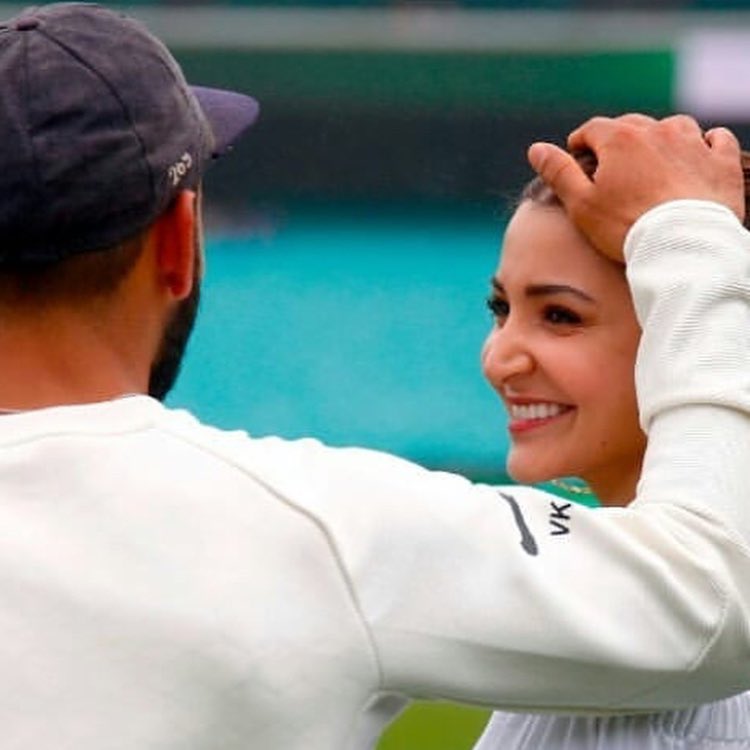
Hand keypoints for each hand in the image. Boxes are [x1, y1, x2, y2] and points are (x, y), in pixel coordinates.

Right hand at [527, 114, 743, 262]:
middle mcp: (658, 131)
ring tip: (653, 162)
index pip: (592, 129)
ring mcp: (694, 143)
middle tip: (612, 164)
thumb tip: (535, 148)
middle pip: (631, 125)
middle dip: (618, 140)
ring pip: (674, 127)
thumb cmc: (626, 227)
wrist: (683, 245)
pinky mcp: (722, 162)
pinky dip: (705, 144)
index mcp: (619, 139)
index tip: (578, 154)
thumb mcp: (581, 204)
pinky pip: (716, 139)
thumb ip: (558, 173)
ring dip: (661, 138)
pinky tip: (698, 155)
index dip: (581, 142)